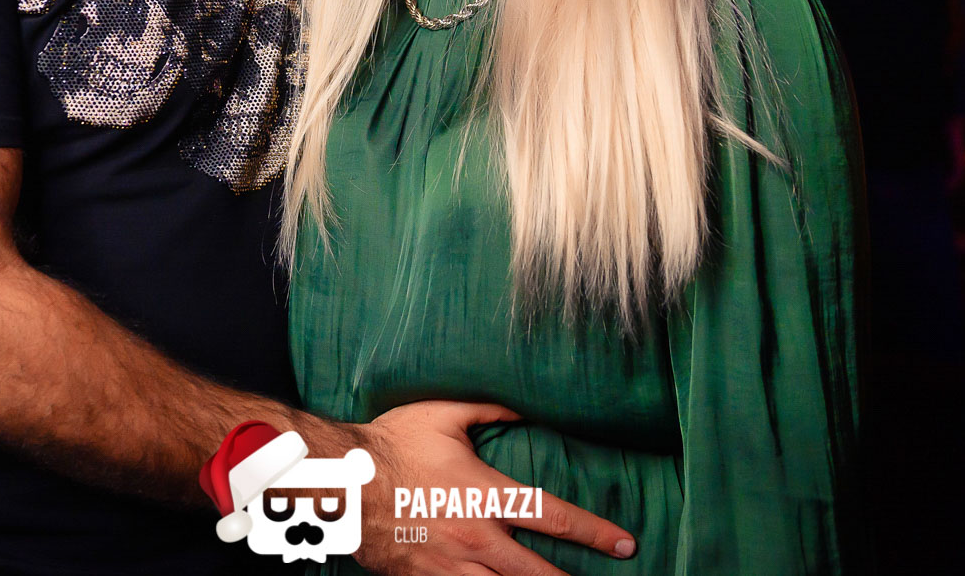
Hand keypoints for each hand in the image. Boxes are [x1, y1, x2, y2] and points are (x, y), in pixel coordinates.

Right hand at [350, 400, 635, 575]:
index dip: (595, 532)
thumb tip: (525, 405)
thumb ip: (489, 408)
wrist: (339, 485)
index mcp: (485, 495)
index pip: (554, 517)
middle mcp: (476, 538)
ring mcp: (451, 566)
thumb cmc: (390, 445)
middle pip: (538, 573)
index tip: (625, 544)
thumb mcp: (442, 415)